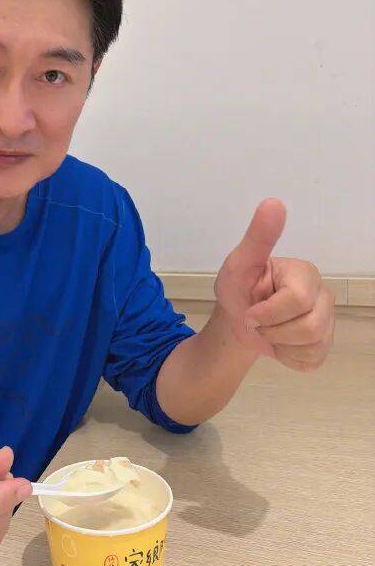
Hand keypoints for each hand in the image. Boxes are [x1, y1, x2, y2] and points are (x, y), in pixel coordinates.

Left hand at [213, 198, 335, 371]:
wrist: (237, 321)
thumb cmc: (239, 290)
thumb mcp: (239, 264)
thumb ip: (257, 238)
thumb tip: (273, 203)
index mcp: (305, 273)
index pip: (298, 301)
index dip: (268, 313)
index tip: (249, 311)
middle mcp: (323, 295)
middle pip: (310, 327)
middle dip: (273, 330)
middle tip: (257, 321)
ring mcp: (328, 321)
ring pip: (312, 346)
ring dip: (278, 344)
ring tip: (268, 330)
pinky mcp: (323, 346)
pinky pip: (310, 361)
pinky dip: (286, 358)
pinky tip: (278, 342)